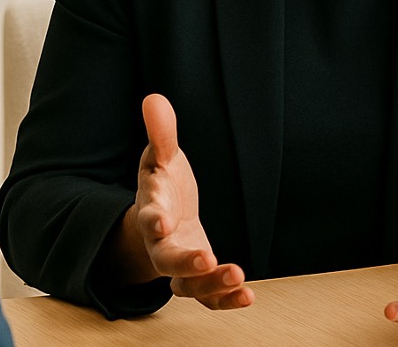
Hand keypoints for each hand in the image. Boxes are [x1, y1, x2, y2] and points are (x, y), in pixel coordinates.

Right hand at [121, 94, 252, 309]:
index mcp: (152, 209)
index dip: (152, 220)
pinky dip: (224, 300)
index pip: (149, 216)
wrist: (162, 216)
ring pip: (188, 286)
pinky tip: (248, 295)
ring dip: (210, 284)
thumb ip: (161, 132)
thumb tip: (153, 98)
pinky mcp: (198, 277)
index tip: (160, 223)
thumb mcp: (161, 156)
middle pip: (166, 259)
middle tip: (205, 260)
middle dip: (183, 262)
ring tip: (238, 278)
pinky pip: (208, 296)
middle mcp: (161, 243)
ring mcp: (180, 263)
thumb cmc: (162, 183)